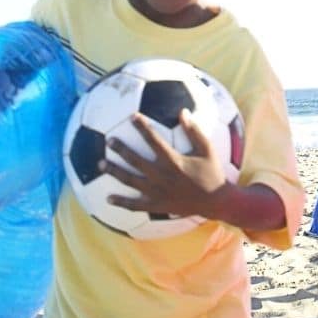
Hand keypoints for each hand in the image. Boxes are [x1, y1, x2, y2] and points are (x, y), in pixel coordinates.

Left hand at [100, 109, 226, 217]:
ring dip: (115, 171)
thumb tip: (183, 111)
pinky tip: (108, 198)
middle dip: (121, 149)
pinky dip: (122, 202)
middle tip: (109, 140)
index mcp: (174, 161)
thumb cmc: (213, 173)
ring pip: (131, 180)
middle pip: (136, 160)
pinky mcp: (158, 205)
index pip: (154, 140)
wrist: (216, 201)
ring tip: (100, 164)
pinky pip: (136, 205)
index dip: (143, 127)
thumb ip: (194, 131)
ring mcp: (158, 192)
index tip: (133, 117)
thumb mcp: (208, 149)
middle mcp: (162, 176)